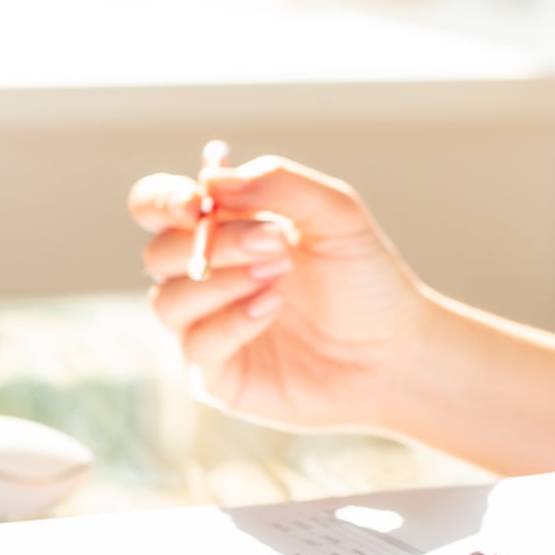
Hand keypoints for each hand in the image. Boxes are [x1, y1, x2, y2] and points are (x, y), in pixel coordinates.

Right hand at [127, 152, 441, 432]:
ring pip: (168, 301)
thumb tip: (212, 179)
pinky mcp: (217, 375)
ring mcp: (206, 327)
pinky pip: (196, 346)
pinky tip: (272, 308)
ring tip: (279, 277)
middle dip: (213, 243)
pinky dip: (231, 322)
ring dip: (221, 283)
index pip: (157, 206)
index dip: (162, 201)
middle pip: (158, 252)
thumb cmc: (365, 279)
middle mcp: (204, 277)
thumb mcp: (336, 214)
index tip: (197, 203)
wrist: (397, 350)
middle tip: (273, 243)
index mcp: (222, 229)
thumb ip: (278, 185)